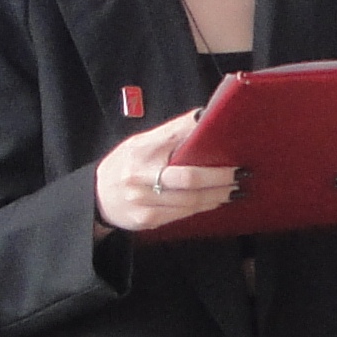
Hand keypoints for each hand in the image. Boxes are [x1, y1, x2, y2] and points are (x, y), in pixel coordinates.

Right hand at [90, 108, 241, 234]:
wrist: (96, 198)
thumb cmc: (124, 165)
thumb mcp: (140, 143)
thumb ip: (170, 134)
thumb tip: (204, 116)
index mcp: (140, 150)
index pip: (175, 138)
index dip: (202, 137)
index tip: (227, 136)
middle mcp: (140, 176)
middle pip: (189, 178)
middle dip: (219, 177)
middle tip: (240, 173)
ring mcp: (143, 201)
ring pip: (189, 200)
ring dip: (217, 196)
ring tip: (235, 189)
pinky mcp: (147, 220)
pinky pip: (182, 214)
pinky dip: (202, 207)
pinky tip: (215, 202)